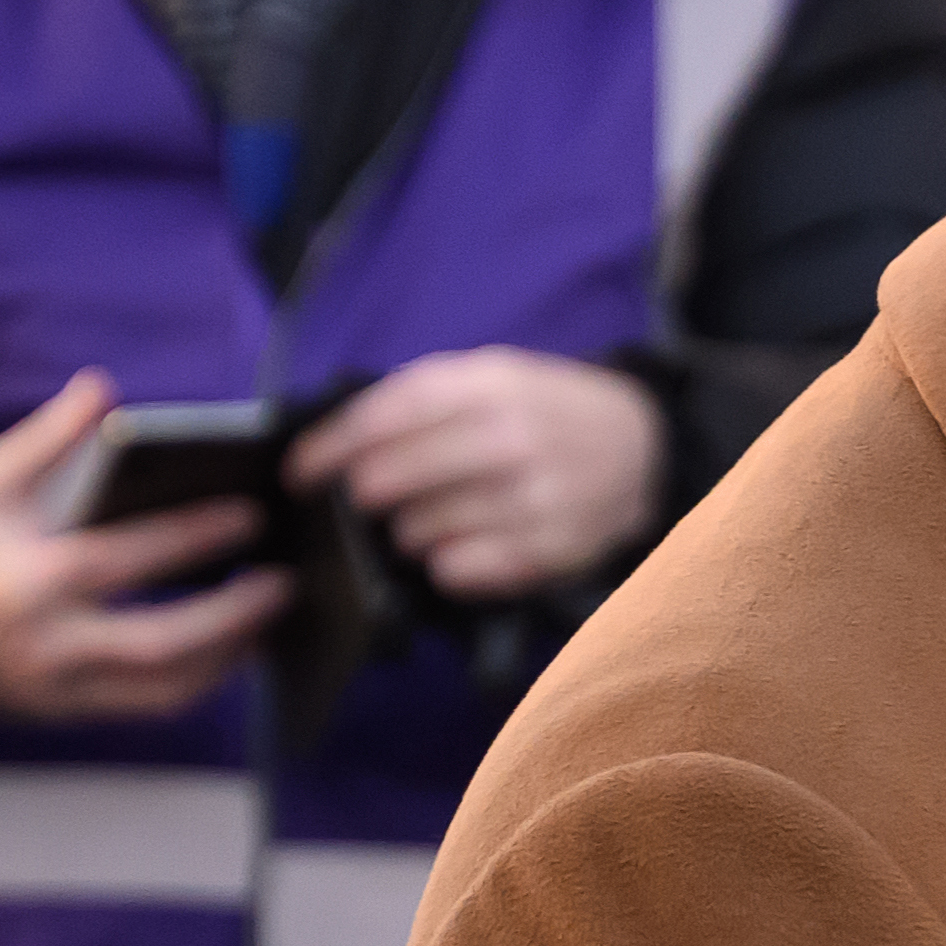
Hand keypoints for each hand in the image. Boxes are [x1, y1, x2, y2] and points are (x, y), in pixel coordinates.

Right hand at [0, 370, 289, 719]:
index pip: (125, 558)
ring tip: (272, 613)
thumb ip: (44, 439)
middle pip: (161, 641)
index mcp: (25, 578)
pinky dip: (201, 679)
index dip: (194, 536)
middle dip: (233, 614)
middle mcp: (46, 643)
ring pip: (166, 687)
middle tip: (284, 581)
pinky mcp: (68, 714)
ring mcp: (59, 687)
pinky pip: (150, 706)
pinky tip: (235, 647)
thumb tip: (100, 388)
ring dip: (229, 654)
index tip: (249, 513)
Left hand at [286, 348, 667, 599]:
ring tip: (429, 520)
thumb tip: (335, 443)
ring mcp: (534, 498)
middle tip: (370, 501)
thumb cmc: (548, 411)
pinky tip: (461, 546)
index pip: (379, 420)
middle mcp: (511, 439)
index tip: (300, 474)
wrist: (645, 446)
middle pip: (386, 481)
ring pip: (416, 532)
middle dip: (364, 496)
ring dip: (407, 531)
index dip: (326, 451)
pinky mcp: (551, 549)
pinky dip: (445, 564)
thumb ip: (419, 398)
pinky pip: (457, 571)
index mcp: (488, 386)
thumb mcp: (491, 375)